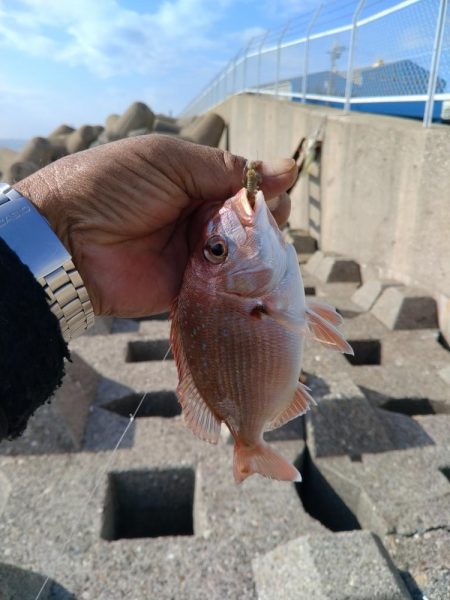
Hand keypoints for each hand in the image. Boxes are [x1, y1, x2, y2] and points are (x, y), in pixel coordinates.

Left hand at [15, 135, 296, 316]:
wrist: (66, 239)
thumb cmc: (114, 186)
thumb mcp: (170, 161)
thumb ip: (226, 168)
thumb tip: (289, 168)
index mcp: (196, 182)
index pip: (249, 186)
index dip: (269, 189)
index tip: (278, 193)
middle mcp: (201, 218)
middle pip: (253, 221)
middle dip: (266, 220)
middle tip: (261, 222)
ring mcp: (199, 255)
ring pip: (247, 255)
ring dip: (258, 252)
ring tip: (252, 248)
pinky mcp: (194, 289)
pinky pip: (228, 287)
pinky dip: (243, 282)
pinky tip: (252, 275)